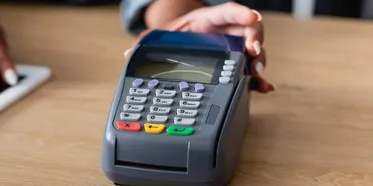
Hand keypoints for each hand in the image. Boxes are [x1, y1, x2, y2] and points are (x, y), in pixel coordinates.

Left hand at [130, 2, 273, 92]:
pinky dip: (259, 80)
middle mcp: (224, 31)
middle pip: (248, 30)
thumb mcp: (156, 38)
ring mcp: (233, 48)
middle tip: (253, 51)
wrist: (178, 44)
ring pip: (254, 50)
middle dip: (254, 39)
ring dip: (258, 61)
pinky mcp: (234, 65)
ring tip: (257, 72)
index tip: (251, 16)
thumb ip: (145, 43)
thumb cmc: (170, 38)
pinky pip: (250, 71)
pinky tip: (264, 88)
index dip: (240, 13)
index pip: (227, 12)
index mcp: (206, 20)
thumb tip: (130, 54)